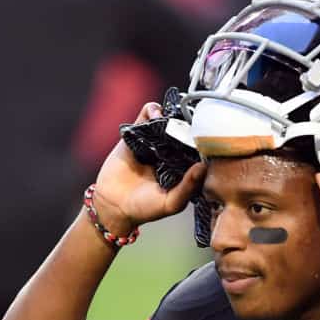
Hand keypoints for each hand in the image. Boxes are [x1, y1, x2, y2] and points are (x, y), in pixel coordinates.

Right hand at [92, 102, 205, 233]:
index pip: (197, 150)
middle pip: (183, 132)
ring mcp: (153, 143)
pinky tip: (156, 112)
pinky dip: (151, 110)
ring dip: (171, 115)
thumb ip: (188, 187)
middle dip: (188, 125)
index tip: (206, 135)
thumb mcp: (171, 203)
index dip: (202, 142)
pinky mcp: (136, 135)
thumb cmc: (145, 209)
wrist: (113, 206)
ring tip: (172, 117)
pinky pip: (145, 117)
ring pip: (166, 121)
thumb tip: (203, 167)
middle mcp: (170, 153)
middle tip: (191, 121)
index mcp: (183, 168)